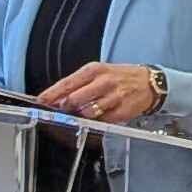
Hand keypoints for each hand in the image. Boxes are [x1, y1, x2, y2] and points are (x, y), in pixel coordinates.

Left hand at [39, 61, 165, 125]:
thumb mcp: (100, 72)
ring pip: (87, 112)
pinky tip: (96, 118)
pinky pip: (102, 120)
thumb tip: (59, 97)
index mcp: (94, 70)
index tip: (41, 101)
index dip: (52, 94)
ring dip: (79, 116)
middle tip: (56, 112)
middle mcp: (103, 82)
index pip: (68, 83)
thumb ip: (80, 84)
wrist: (150, 82)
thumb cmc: (121, 76)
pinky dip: (95, 121)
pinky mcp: (121, 111)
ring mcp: (113, 97)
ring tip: (78, 115)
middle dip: (63, 108)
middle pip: (75, 99)